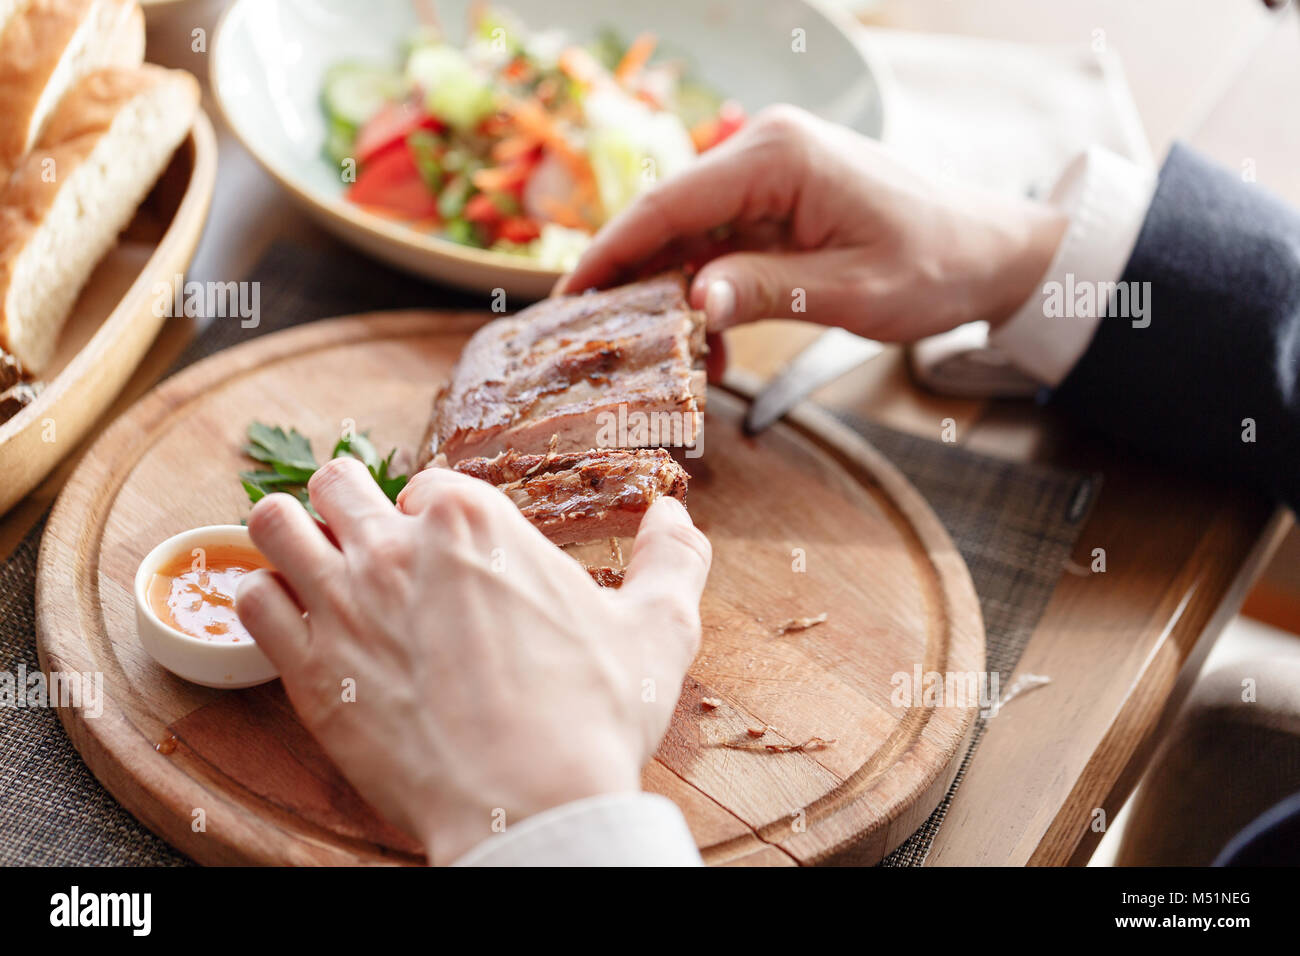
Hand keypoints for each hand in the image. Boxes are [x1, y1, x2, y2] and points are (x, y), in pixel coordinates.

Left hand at [236, 458, 710, 864]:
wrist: (531, 804)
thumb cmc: (594, 715)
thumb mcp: (660, 628)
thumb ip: (673, 558)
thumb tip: (677, 513)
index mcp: (474, 520)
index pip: (428, 483)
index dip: (434, 514)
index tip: (445, 551)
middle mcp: (396, 544)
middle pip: (339, 481)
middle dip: (352, 503)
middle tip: (369, 543)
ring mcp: (342, 602)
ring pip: (275, 522)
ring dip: (291, 534)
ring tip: (313, 564)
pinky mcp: (306, 665)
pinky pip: (250, 600)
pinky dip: (266, 602)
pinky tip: (296, 625)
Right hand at [560, 105, 1065, 341]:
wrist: (991, 252)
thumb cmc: (935, 264)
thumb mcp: (850, 289)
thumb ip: (765, 290)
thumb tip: (691, 304)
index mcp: (779, 157)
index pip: (671, 202)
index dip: (612, 251)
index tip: (569, 296)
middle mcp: (765, 151)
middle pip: (670, 216)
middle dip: (631, 277)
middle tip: (591, 336)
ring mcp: (771, 174)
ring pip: (690, 234)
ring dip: (671, 294)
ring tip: (657, 357)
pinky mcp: (779, 200)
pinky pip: (722, 244)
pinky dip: (707, 291)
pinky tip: (706, 343)